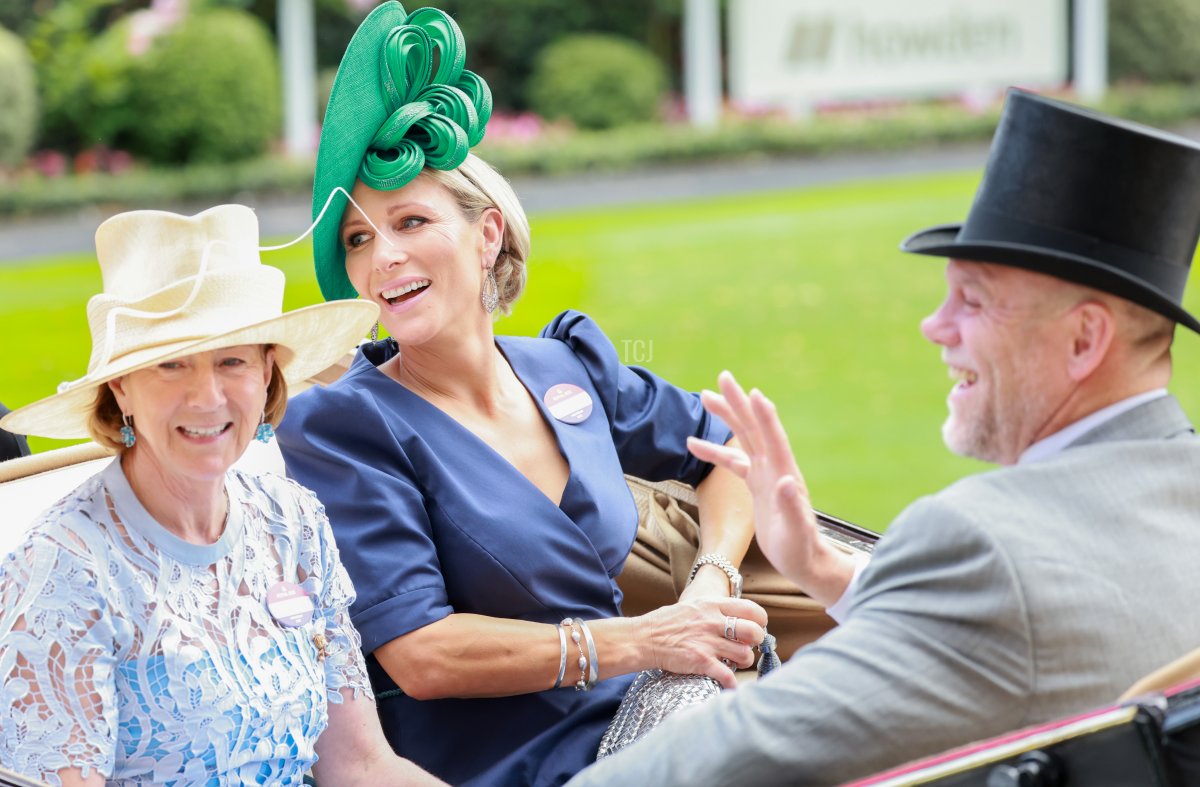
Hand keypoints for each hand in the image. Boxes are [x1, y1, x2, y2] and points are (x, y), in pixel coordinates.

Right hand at [635, 596, 767, 688]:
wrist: (643, 639)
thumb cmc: (667, 623)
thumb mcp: (693, 606)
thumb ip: (715, 610)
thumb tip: (737, 617)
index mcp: (712, 605)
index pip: (752, 610)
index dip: (760, 621)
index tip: (756, 627)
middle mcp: (712, 622)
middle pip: (754, 632)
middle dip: (756, 642)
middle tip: (747, 645)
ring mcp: (707, 642)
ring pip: (745, 655)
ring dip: (743, 661)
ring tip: (734, 662)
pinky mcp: (700, 661)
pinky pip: (728, 675)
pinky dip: (732, 683)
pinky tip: (728, 683)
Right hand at [686, 371, 854, 607]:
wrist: (806, 562)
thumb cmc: (802, 550)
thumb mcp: (797, 533)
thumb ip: (794, 508)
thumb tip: (788, 481)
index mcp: (784, 475)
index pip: (773, 439)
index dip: (764, 416)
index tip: (753, 392)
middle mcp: (775, 469)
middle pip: (754, 428)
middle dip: (739, 403)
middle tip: (723, 377)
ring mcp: (765, 475)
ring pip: (743, 438)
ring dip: (726, 416)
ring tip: (705, 397)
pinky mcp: (756, 485)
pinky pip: (732, 461)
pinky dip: (714, 451)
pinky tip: (692, 445)